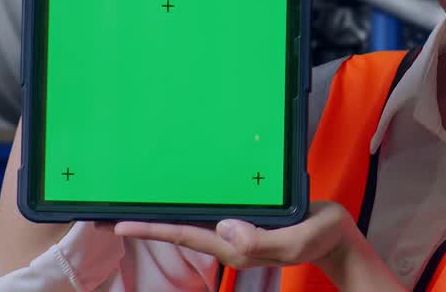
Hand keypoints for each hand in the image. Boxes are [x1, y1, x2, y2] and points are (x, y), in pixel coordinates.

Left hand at [113, 201, 356, 272]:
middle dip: (147, 225)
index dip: (152, 230)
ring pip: (192, 223)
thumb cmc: (319, 236)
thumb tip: (225, 227)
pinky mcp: (246, 220)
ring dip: (163, 216)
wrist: (336, 236)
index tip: (120, 224)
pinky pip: (211, 214)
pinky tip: (179, 199)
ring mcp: (237, 231)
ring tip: (135, 206)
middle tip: (110, 216)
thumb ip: (262, 240)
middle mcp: (230, 240)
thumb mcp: (297, 240)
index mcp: (237, 247)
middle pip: (180, 232)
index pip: (186, 236)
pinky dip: (189, 207)